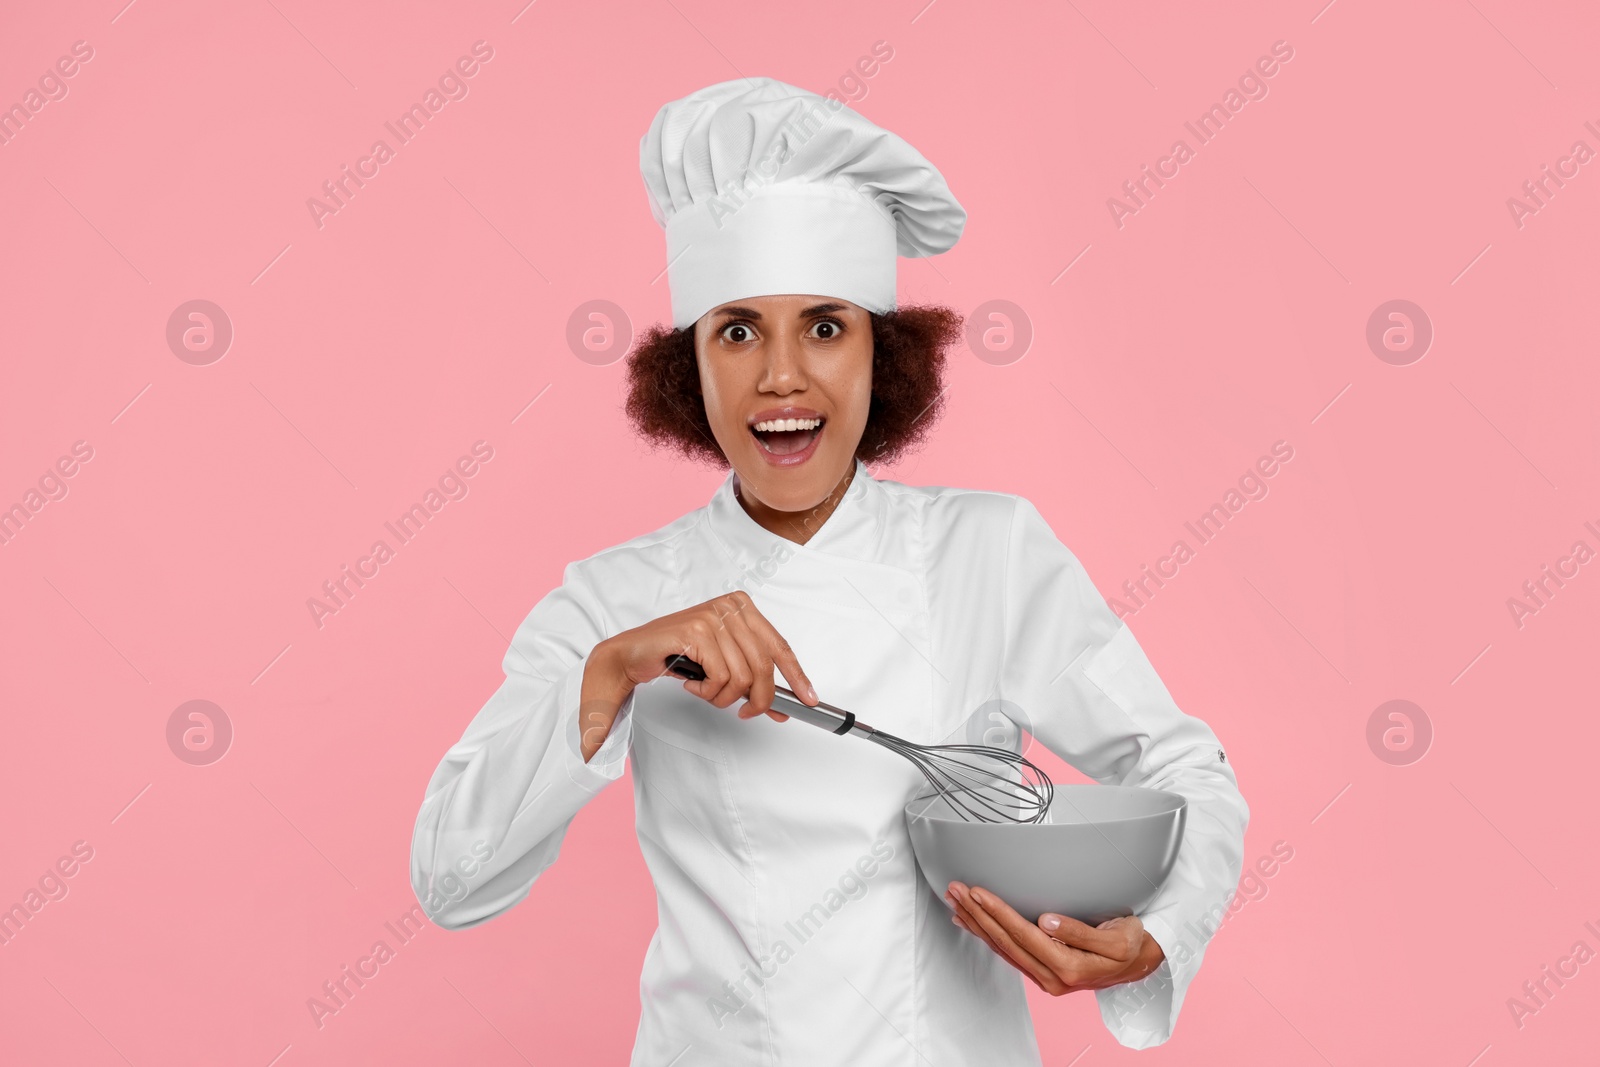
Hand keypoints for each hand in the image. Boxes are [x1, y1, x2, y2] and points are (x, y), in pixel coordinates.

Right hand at [579, 591, 816, 759]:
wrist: (631, 654)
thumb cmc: (677, 656)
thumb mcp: (724, 665)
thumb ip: (752, 680)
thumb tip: (783, 705)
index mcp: (742, 608)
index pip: (779, 645)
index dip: (796, 676)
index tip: (809, 698)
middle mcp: (731, 607)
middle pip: (763, 666)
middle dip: (757, 699)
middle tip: (746, 713)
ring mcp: (713, 616)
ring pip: (741, 677)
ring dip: (723, 697)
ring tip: (705, 691)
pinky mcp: (697, 631)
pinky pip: (719, 678)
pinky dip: (706, 691)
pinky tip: (692, 683)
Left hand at [944, 881, 1164, 995]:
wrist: (1141, 966)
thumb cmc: (1131, 947)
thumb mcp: (1115, 938)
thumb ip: (1080, 931)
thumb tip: (1046, 920)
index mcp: (1069, 968)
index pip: (1023, 935)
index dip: (998, 912)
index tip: (977, 892)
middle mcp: (1052, 978)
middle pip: (1005, 942)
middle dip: (977, 915)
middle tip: (956, 891)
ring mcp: (1045, 978)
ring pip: (1002, 949)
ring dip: (976, 924)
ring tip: (956, 902)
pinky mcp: (1043, 973)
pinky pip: (1008, 953)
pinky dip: (987, 936)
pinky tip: (972, 923)